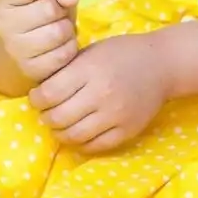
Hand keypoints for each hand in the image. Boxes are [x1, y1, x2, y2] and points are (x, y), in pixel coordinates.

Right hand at [0, 0, 79, 83]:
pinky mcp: (31, 70)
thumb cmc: (40, 6)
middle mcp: (2, 26)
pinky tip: (59, 43)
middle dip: (60, 8)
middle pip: (50, 9)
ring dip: (66, 28)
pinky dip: (69, 46)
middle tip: (53, 13)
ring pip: (59, 32)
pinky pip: (64, 54)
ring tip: (56, 27)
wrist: (27, 40)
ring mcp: (15, 50)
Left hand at [27, 33, 171, 154]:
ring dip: (60, 133)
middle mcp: (101, 94)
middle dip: (46, 117)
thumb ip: (66, 70)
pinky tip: (78, 134)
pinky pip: (96, 146)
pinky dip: (81, 144)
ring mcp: (115, 115)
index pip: (49, 93)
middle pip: (58, 117)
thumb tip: (38, 89)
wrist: (161, 65)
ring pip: (74, 136)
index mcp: (89, 70)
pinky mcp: (127, 131)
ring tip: (59, 125)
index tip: (36, 98)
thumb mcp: (90, 52)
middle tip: (46, 113)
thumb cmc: (120, 53)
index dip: (36, 99)